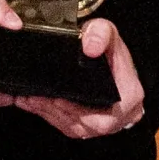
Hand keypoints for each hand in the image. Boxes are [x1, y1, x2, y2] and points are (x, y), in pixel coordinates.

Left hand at [14, 17, 145, 138]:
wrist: (114, 63)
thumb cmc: (112, 53)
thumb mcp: (110, 33)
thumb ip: (101, 33)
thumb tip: (89, 47)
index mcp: (129, 98)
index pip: (103, 116)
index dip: (78, 111)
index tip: (58, 98)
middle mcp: (117, 118)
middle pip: (82, 125)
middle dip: (56, 112)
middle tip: (35, 97)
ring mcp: (102, 123)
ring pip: (71, 127)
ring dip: (48, 113)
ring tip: (29, 99)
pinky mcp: (87, 125)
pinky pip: (66, 125)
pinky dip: (48, 114)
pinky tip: (33, 103)